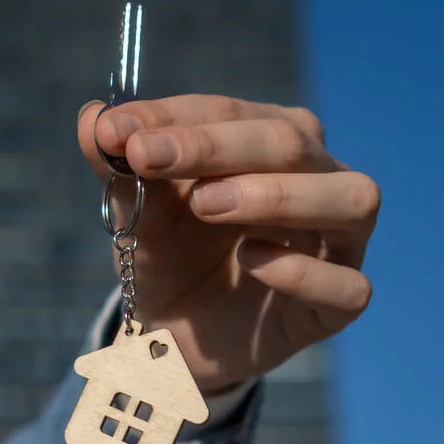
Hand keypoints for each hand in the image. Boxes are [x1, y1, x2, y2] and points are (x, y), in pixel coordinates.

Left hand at [77, 95, 378, 394]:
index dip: (171, 118)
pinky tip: (252, 262)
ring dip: (276, 195)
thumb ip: (118, 167)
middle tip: (147, 158)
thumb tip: (91, 116)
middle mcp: (320, 177)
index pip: (229, 112)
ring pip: (351, 199)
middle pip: (290, 142)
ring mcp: (339, 241)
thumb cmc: (167, 253)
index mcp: (270, 139)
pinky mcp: (337, 306)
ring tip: (206, 205)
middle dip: (213, 146)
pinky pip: (348, 285)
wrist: (172, 332)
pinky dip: (302, 271)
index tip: (114, 131)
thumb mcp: (136, 211)